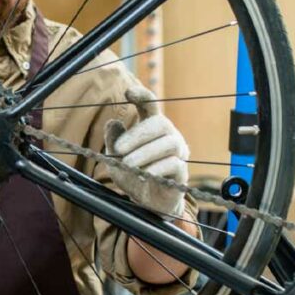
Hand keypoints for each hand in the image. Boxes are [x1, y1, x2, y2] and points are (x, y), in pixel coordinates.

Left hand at [104, 86, 189, 218]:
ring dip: (145, 153)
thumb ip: (113, 141)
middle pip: (160, 123)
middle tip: (119, 150)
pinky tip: (144, 174)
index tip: (128, 92)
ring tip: (129, 164)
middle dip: (137, 136)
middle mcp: (167, 136)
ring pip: (168, 143)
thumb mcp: (115, 159)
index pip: (150, 105)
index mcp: (151, 128)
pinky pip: (174, 164)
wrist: (146, 202)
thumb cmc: (133, 174)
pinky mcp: (181, 172)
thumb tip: (112, 122)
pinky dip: (157, 168)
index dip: (142, 96)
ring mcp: (177, 153)